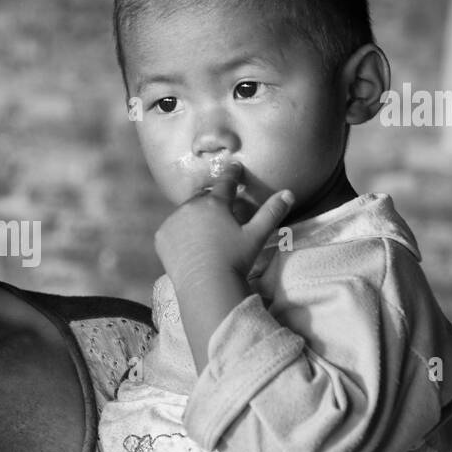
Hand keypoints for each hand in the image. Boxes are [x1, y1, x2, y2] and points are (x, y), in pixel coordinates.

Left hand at [154, 161, 294, 285]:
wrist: (205, 286)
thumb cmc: (235, 260)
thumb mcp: (256, 236)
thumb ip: (271, 213)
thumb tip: (288, 193)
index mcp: (215, 203)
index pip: (225, 182)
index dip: (232, 174)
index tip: (234, 166)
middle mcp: (191, 206)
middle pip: (203, 197)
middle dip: (211, 198)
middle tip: (217, 205)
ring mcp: (173, 221)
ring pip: (185, 212)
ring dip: (193, 215)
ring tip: (202, 229)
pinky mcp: (162, 237)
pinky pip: (172, 228)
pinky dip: (179, 231)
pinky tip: (188, 242)